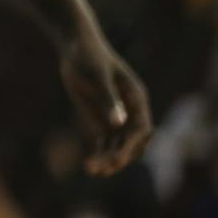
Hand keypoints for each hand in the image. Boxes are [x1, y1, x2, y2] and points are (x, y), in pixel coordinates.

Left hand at [59, 32, 152, 174]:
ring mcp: (116, 118)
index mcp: (136, 99)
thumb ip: (109, 98)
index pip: (141, 130)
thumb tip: (119, 123)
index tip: (117, 157)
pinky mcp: (101, 120)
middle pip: (132, 143)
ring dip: (109, 160)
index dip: (132, 145)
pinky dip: (100, 155)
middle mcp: (130, 112)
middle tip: (103, 168)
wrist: (75, 46)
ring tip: (92, 170)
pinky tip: (89, 166)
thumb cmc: (89, 56)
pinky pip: (105, 143)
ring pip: (118, 147)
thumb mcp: (97, 75)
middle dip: (120, 157)